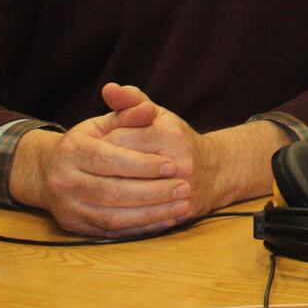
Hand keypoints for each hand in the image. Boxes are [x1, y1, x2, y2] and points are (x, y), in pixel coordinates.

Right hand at [9, 83, 189, 236]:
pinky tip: (165, 220)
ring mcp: (67, 207)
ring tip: (181, 206)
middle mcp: (63, 180)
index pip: (110, 159)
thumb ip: (129, 112)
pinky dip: (140, 228)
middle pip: (112, 192)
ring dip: (150, 214)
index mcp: (72, 149)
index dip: (143, 164)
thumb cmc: (90, 142)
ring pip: (112, 217)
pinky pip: (110, 232)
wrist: (52, 170)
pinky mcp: (74, 226)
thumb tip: (148, 108)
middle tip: (184, 188)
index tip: (173, 166)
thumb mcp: (106, 122)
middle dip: (152, 192)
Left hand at [99, 84, 280, 219]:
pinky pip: (143, 219)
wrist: (214, 171)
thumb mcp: (157, 115)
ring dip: (107, 198)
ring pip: (129, 200)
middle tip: (93, 171)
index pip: (119, 140)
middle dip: (101, 172)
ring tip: (98, 190)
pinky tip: (111, 210)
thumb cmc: (176, 140)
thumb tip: (108, 88)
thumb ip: (131, 101)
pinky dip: (122, 217)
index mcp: (170, 135)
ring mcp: (182, 190)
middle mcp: (179, 162)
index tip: (97, 148)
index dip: (101, 145)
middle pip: (121, 171)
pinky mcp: (181, 212)